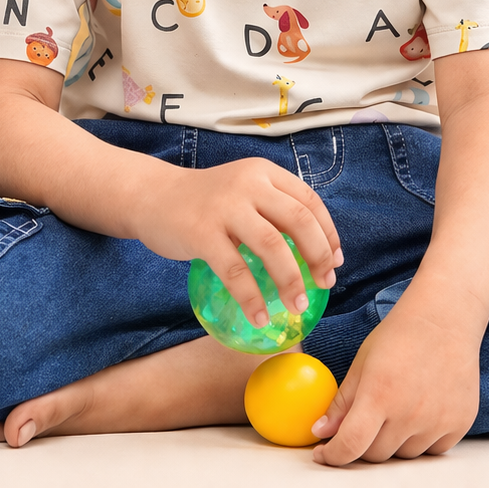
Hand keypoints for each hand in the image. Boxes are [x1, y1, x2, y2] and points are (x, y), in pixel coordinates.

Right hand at [138, 159, 341, 328]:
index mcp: (264, 172)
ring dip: (291, 281)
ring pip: (273, 245)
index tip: (335, 263)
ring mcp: (225, 206)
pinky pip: (235, 270)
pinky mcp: (202, 232)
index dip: (329, 234)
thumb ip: (272, 210)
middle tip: (324, 286)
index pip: (309, 201)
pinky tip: (259, 316)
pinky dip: (251, 297)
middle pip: (298, 221)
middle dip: (318, 257)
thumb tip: (314, 255)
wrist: (152, 196)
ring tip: (296, 307)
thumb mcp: (242, 191)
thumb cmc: (205, 202)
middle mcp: (248, 183)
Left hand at [310, 301, 480, 463]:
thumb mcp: (362, 362)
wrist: (444, 319)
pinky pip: (432, 450)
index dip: (333, 456)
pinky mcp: (459, 424)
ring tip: (398, 406)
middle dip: (363, 442)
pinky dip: (421, 439)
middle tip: (365, 420)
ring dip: (393, 441)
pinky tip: (420, 410)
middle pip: (376, 454)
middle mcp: (409, 414)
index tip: (324, 454)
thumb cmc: (400, 335)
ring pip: (404, 455)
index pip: (351, 445)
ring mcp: (437, 422)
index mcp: (380, 394)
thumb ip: (342, 402)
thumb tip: (321, 432)